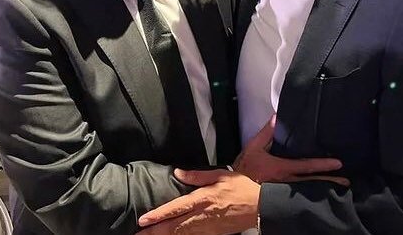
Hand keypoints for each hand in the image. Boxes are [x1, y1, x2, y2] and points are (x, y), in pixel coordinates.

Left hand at [138, 169, 258, 234]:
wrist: (260, 207)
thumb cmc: (240, 188)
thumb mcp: (220, 175)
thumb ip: (197, 176)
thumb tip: (178, 173)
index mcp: (202, 199)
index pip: (175, 208)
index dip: (158, 215)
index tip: (143, 220)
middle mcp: (201, 215)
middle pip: (173, 227)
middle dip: (154, 232)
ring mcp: (207, 227)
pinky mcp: (212, 234)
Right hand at [234, 116, 348, 185]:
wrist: (236, 189)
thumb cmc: (245, 168)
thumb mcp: (254, 147)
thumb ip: (267, 132)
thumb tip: (277, 117)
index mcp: (283, 168)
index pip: (307, 166)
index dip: (323, 165)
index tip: (338, 163)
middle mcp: (288, 181)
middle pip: (314, 182)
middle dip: (330, 181)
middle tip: (346, 182)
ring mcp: (286, 191)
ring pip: (310, 190)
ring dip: (324, 188)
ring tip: (339, 188)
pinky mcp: (283, 196)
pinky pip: (302, 194)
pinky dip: (313, 192)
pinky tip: (321, 193)